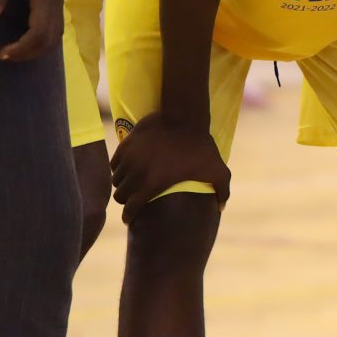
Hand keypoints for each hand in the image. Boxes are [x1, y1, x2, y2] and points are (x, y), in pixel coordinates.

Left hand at [0, 0, 66, 61]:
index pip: (38, 33)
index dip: (21, 48)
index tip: (1, 52)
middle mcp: (55, 0)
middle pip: (50, 39)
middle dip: (28, 53)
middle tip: (5, 56)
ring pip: (56, 33)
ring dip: (38, 47)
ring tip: (16, 50)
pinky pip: (55, 24)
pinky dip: (43, 37)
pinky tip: (28, 35)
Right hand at [111, 112, 230, 208]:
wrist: (185, 117)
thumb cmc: (201, 147)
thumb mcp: (217, 171)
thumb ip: (222, 192)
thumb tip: (220, 209)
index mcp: (152, 185)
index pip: (130, 210)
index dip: (129, 217)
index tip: (130, 219)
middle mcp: (135, 174)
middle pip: (119, 196)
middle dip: (125, 200)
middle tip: (134, 199)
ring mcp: (128, 159)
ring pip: (116, 179)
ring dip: (122, 183)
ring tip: (132, 183)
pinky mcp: (125, 145)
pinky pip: (114, 164)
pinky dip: (119, 168)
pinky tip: (129, 168)